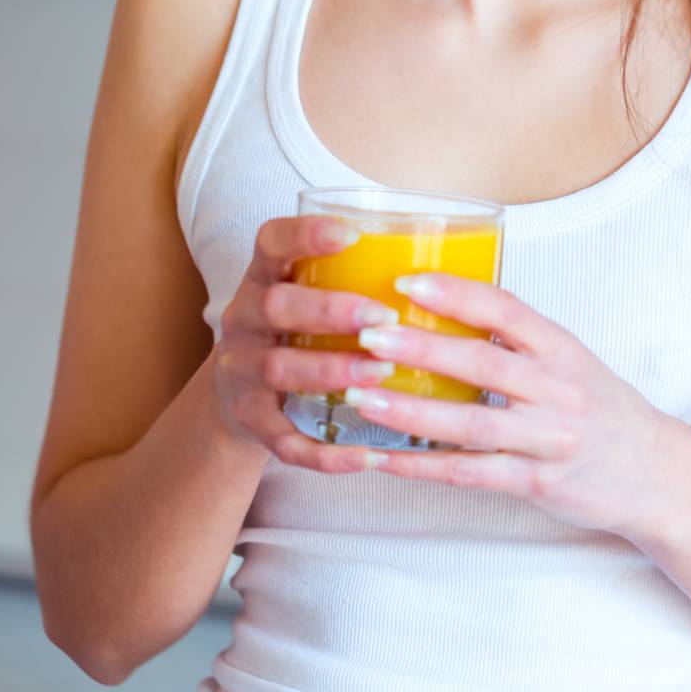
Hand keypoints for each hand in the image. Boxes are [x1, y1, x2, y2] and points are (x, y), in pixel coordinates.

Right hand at [213, 215, 406, 468]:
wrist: (236, 399)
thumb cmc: (297, 332)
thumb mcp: (305, 293)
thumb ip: (352, 278)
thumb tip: (454, 266)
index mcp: (263, 277)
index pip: (271, 241)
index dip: (305, 234)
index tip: (353, 234)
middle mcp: (244, 319)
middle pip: (275, 306)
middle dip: (329, 310)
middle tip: (381, 315)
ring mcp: (241, 372)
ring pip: (279, 369)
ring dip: (331, 371)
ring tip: (380, 373)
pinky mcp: (249, 421)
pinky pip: (283, 440)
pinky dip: (324, 453)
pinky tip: (366, 457)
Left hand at [275, 269, 679, 541]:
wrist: (656, 475)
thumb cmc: (603, 409)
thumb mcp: (573, 360)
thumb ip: (520, 339)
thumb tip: (451, 303)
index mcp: (562, 348)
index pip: (506, 310)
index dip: (456, 294)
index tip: (408, 281)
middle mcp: (557, 389)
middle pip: (480, 364)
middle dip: (419, 349)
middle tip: (367, 335)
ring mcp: (548, 439)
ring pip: (468, 425)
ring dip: (408, 412)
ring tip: (359, 397)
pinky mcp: (537, 483)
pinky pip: (469, 474)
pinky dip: (422, 467)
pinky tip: (383, 460)